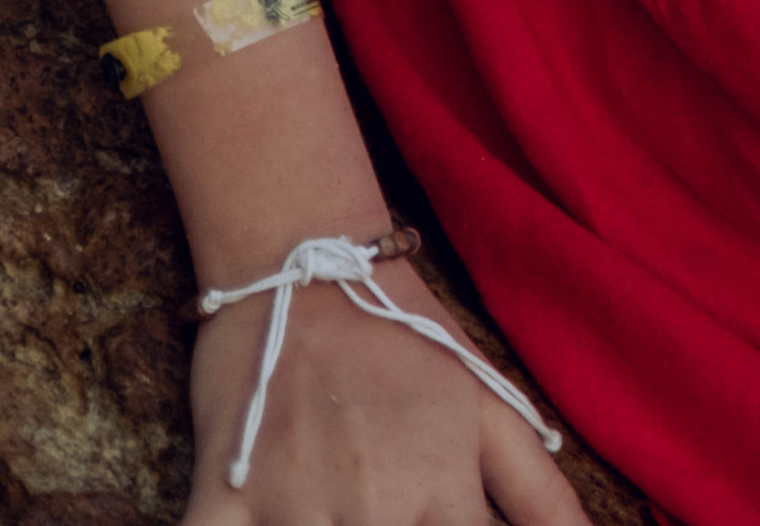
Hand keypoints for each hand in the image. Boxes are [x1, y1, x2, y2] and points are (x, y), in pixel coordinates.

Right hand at [183, 254, 587, 525]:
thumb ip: (540, 494)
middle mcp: (371, 505)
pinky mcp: (219, 502)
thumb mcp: (485, 404)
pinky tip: (263, 524)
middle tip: (389, 514)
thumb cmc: (402, 339)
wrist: (301, 260)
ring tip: (338, 515)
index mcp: (440, 489)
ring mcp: (289, 506)